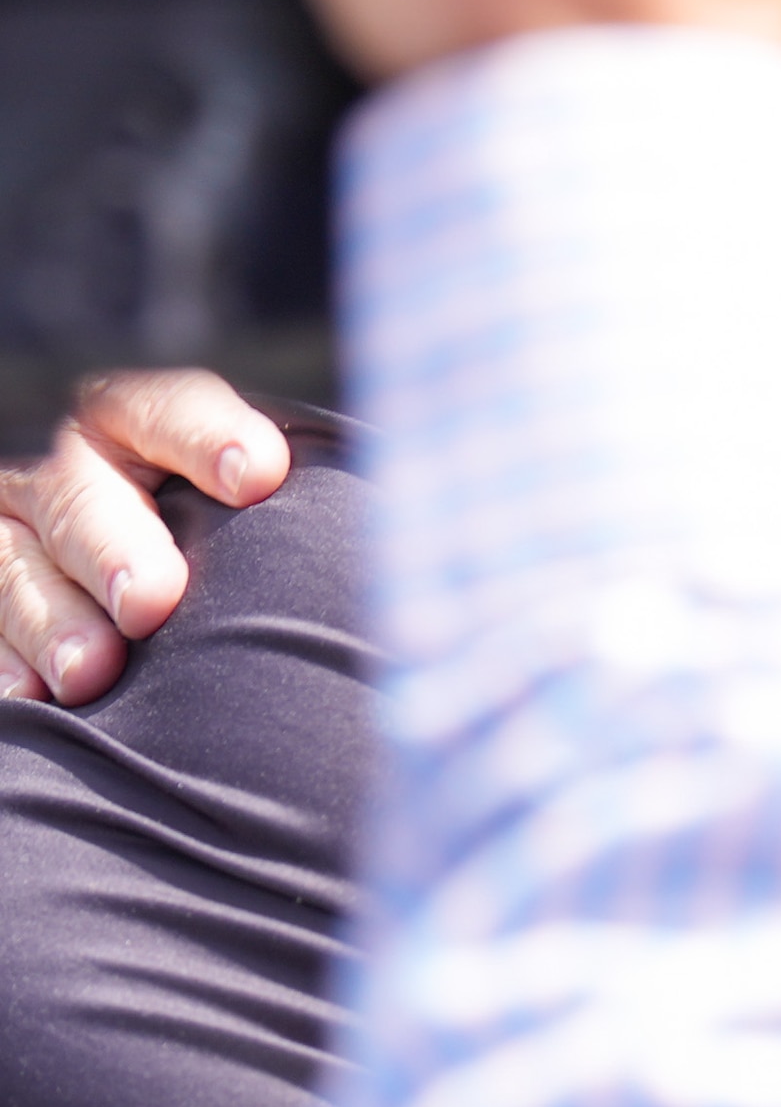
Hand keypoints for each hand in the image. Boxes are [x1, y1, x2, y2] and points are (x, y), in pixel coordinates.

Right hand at [0, 373, 295, 703]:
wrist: (150, 570)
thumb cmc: (236, 534)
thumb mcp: (254, 492)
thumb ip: (308, 496)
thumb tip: (414, 523)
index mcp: (139, 420)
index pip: (165, 407)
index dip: (207, 436)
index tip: (260, 476)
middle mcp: (68, 467)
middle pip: (79, 493)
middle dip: (114, 547)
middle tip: (152, 602)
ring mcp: (12, 527)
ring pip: (14, 565)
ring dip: (51, 621)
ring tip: (93, 672)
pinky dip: (4, 662)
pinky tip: (30, 699)